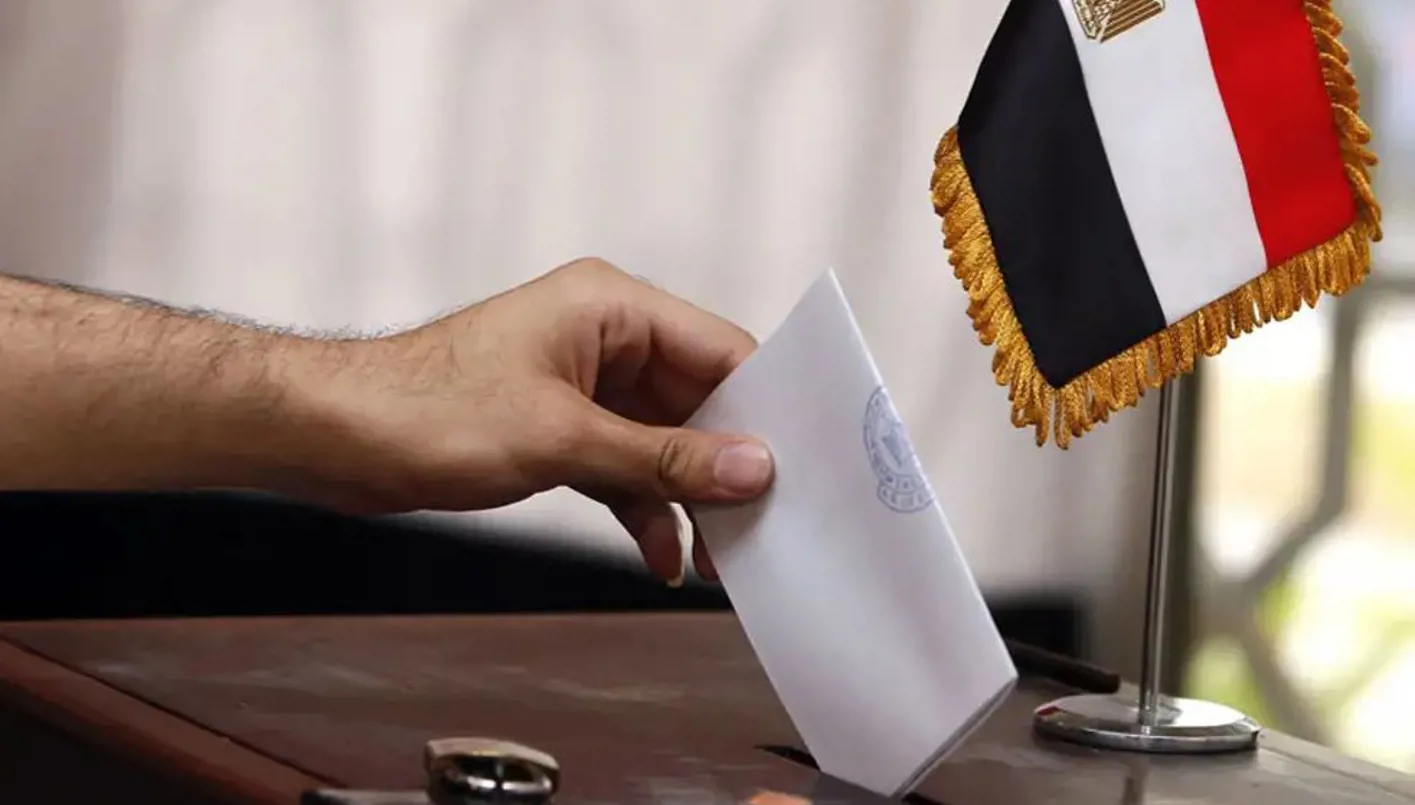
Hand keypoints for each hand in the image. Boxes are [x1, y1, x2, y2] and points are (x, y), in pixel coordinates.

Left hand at [286, 258, 774, 583]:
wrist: (333, 436)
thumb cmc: (429, 411)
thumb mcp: (563, 439)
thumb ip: (664, 458)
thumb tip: (755, 466)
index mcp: (612, 307)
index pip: (720, 350)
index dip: (765, 407)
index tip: (803, 465)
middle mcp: (604, 338)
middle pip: (698, 401)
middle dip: (725, 466)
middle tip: (764, 526)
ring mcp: (582, 385)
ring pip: (664, 441)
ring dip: (686, 498)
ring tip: (718, 558)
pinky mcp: (559, 427)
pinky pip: (625, 466)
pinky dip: (644, 508)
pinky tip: (661, 555)